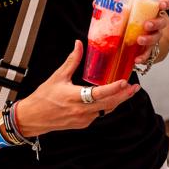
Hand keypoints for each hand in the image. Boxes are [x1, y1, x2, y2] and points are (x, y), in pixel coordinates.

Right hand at [14, 40, 139, 136]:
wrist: (33, 118)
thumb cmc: (44, 97)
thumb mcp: (57, 77)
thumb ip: (72, 61)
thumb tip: (79, 44)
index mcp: (74, 97)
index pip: (98, 93)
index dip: (113, 89)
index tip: (124, 82)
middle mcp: (81, 111)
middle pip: (108, 104)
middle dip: (124, 95)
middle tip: (135, 87)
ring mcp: (83, 119)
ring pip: (106, 110)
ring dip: (118, 101)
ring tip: (128, 92)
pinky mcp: (83, 124)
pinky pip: (99, 114)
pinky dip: (107, 106)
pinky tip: (112, 99)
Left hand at [133, 0, 168, 63]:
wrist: (145, 42)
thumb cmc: (137, 23)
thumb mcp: (134, 14)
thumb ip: (130, 9)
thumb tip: (118, 7)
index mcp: (155, 12)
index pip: (164, 5)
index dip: (165, 4)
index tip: (162, 5)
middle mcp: (158, 24)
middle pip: (161, 22)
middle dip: (155, 23)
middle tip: (146, 25)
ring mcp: (156, 37)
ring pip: (156, 37)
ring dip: (148, 39)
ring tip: (140, 40)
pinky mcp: (152, 49)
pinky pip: (149, 53)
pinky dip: (143, 56)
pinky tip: (137, 59)